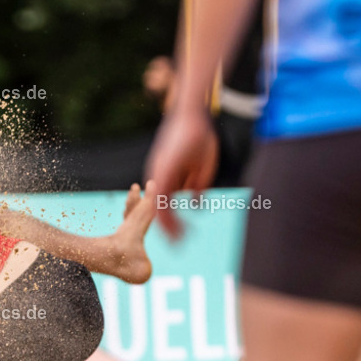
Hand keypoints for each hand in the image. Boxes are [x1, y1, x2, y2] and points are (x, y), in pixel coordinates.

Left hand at [143, 109, 217, 238]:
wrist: (193, 115)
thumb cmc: (199, 137)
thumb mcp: (202, 167)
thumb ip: (197, 185)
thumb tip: (196, 204)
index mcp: (165, 176)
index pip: (164, 205)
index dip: (171, 222)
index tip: (179, 237)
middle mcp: (158, 177)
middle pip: (158, 210)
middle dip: (169, 230)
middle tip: (177, 246)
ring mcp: (159, 174)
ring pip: (159, 208)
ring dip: (169, 228)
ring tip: (178, 242)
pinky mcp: (163, 172)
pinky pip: (163, 199)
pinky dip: (169, 217)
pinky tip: (177, 228)